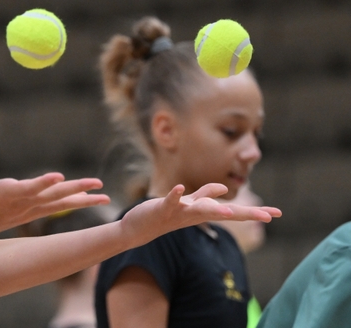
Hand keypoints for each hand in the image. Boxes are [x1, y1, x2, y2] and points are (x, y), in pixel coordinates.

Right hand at [0, 135, 109, 243]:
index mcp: (7, 194)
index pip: (29, 188)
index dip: (43, 182)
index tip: (59, 176)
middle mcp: (21, 204)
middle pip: (53, 196)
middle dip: (77, 189)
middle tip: (98, 184)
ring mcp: (27, 212)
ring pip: (59, 205)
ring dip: (82, 200)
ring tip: (104, 197)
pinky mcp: (28, 215)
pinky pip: (55, 208)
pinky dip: (70, 203)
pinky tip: (85, 199)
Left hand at [120, 183, 280, 246]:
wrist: (139, 228)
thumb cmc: (165, 215)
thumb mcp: (189, 204)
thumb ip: (205, 195)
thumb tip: (224, 188)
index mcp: (205, 212)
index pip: (233, 212)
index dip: (255, 212)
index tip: (277, 214)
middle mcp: (197, 215)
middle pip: (224, 213)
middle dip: (246, 214)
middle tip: (267, 217)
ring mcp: (180, 213)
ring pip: (201, 211)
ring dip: (214, 208)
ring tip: (229, 210)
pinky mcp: (163, 208)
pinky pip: (171, 201)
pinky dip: (175, 195)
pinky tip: (179, 188)